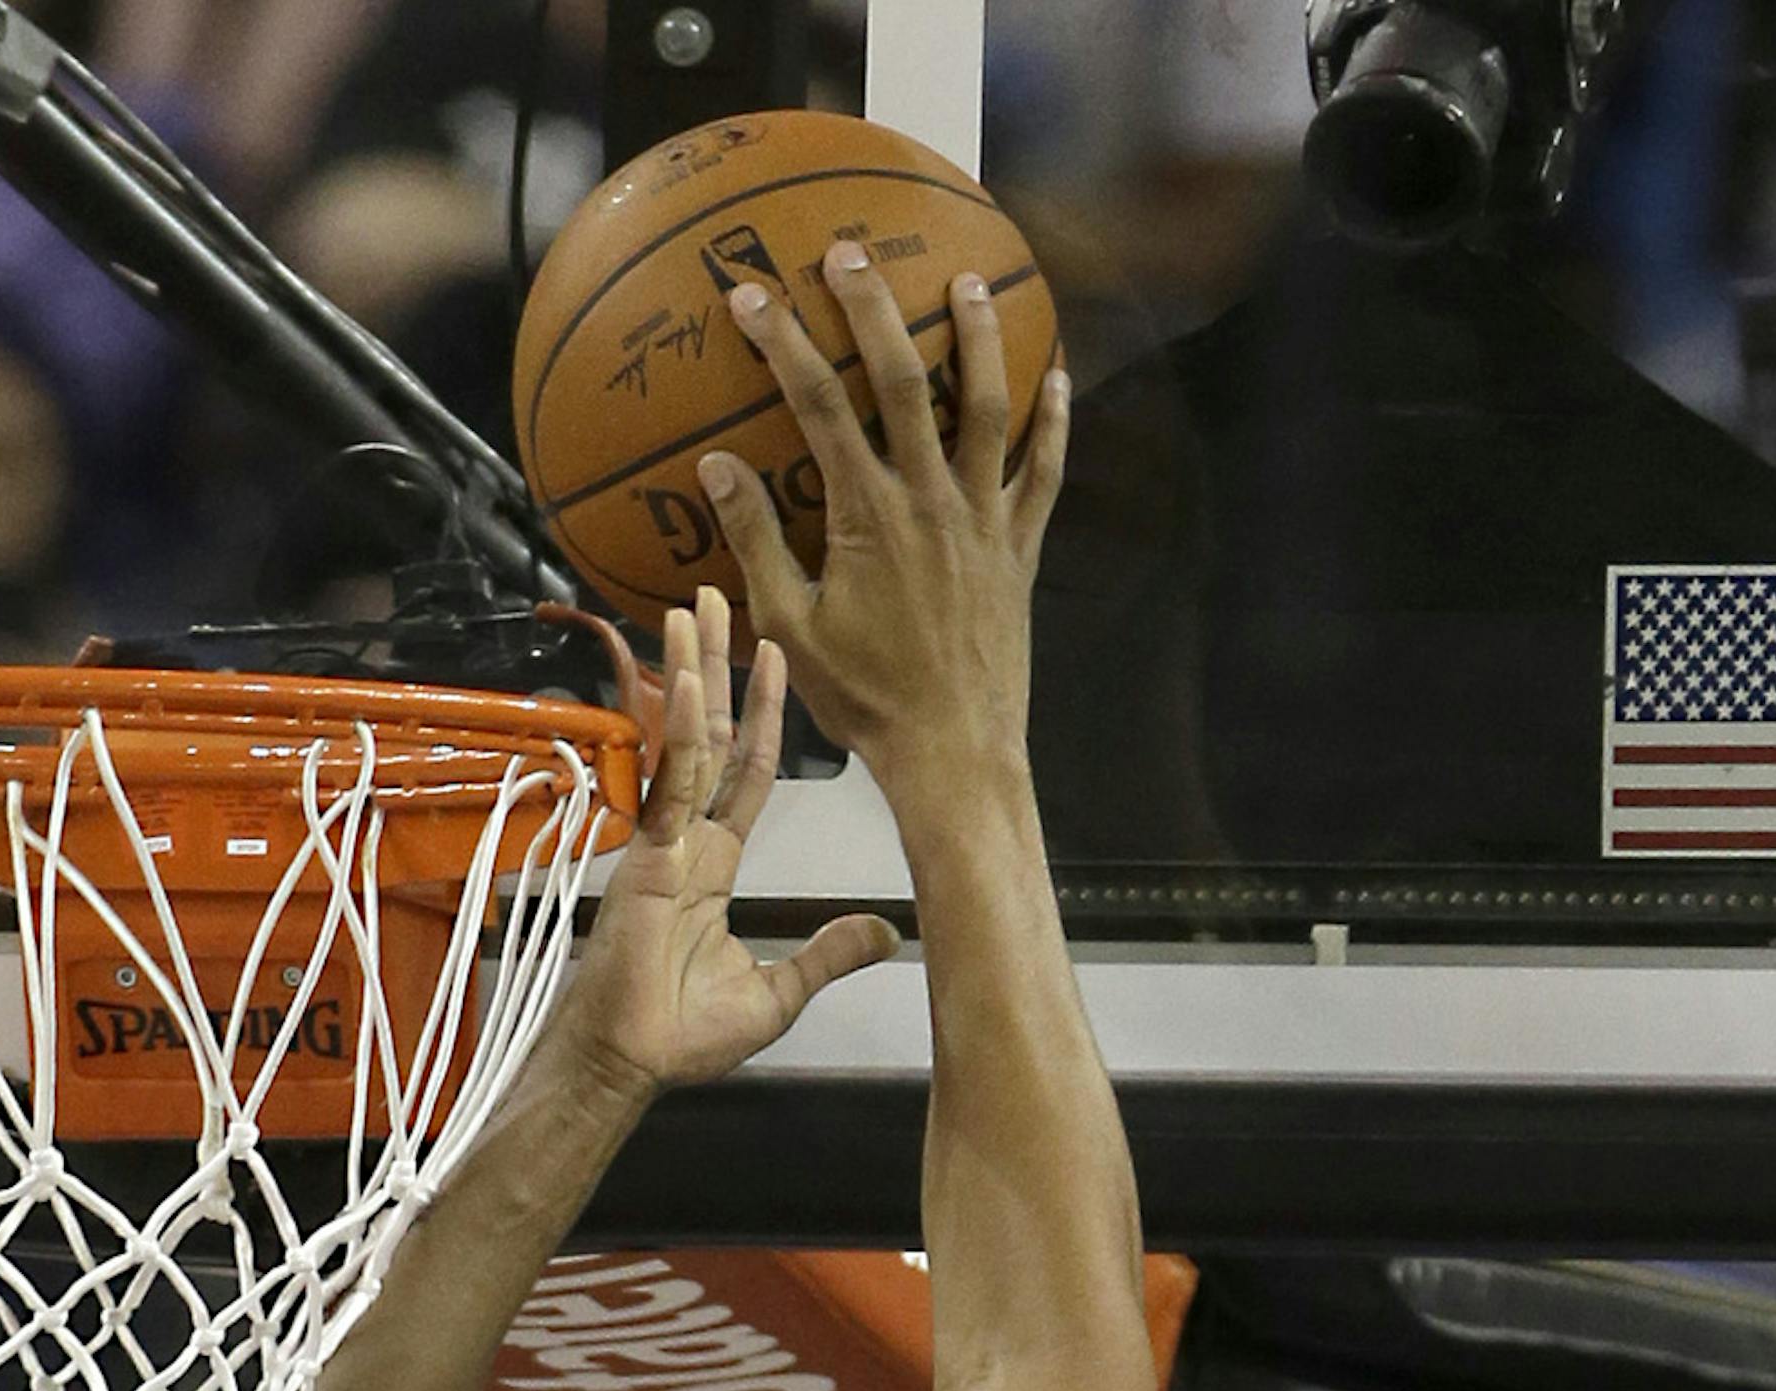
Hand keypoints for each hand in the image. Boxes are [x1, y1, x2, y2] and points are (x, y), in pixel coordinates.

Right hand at [565, 588, 896, 1098]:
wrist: (634, 1063)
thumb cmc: (684, 1035)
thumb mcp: (779, 993)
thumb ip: (827, 955)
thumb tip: (884, 934)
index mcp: (715, 863)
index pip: (746, 771)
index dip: (762, 716)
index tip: (774, 658)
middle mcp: (688, 840)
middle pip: (707, 736)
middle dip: (711, 667)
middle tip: (711, 600)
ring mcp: (663, 842)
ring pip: (683, 742)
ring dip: (688, 673)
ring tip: (689, 610)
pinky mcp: (645, 855)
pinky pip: (669, 781)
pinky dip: (678, 731)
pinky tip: (688, 681)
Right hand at [698, 249, 1069, 806]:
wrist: (953, 753)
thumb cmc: (867, 701)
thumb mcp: (793, 628)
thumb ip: (757, 543)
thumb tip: (718, 469)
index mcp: (868, 515)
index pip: (817, 405)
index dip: (782, 343)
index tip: (751, 297)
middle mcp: (930, 500)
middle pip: (903, 379)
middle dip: (873, 308)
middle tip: (850, 252)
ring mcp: (982, 520)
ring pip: (986, 406)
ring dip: (978, 338)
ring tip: (968, 283)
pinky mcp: (1020, 548)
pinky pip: (1043, 472)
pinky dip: (1053, 422)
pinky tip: (1057, 377)